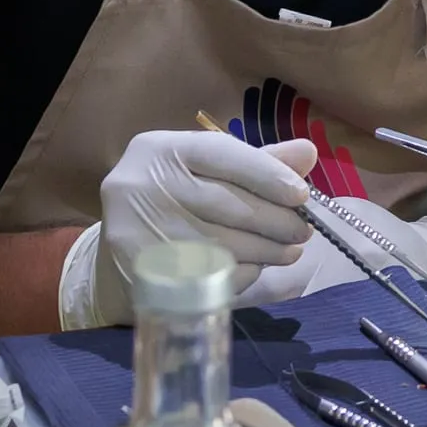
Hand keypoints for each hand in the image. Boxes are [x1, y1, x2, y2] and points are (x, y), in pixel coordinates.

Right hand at [102, 130, 316, 268]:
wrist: (118, 256)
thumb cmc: (174, 203)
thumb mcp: (206, 173)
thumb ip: (256, 163)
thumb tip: (307, 153)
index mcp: (158, 149)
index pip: (221, 153)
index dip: (267, 174)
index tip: (302, 195)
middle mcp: (140, 185)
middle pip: (225, 204)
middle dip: (274, 220)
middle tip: (303, 231)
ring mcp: (136, 232)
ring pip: (221, 244)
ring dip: (265, 251)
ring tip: (288, 251)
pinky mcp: (142, 274)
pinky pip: (207, 276)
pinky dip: (241, 274)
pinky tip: (255, 269)